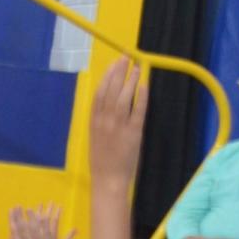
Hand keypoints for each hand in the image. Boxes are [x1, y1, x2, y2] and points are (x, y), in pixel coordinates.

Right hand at [89, 58, 146, 187]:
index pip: (100, 92)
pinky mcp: (133, 133)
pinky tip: (144, 85)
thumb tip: (108, 102)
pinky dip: (141, 96)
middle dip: (119, 72)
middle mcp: (105, 121)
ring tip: (136, 68)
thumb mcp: (95, 137)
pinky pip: (138, 111)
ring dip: (130, 80)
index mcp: (94, 121)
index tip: (113, 64)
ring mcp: (119, 126)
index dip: (107, 76)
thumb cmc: (102, 161)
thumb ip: (100, 120)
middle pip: (112, 90)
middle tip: (126, 58)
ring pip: (125, 97)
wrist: (108, 181)